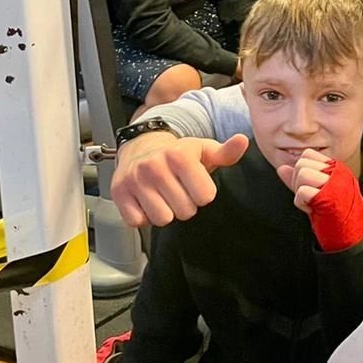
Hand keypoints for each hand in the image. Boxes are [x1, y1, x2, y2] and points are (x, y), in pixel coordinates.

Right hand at [110, 132, 250, 226]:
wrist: (140, 147)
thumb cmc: (178, 154)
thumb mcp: (204, 150)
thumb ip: (226, 152)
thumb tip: (243, 141)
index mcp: (180, 156)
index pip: (205, 197)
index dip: (203, 194)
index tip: (195, 184)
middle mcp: (155, 166)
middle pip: (185, 211)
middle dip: (185, 205)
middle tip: (177, 190)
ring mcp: (135, 180)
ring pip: (162, 219)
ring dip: (165, 212)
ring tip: (163, 196)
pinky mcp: (119, 192)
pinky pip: (138, 222)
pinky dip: (143, 216)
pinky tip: (146, 201)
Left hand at [280, 153, 362, 250]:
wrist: (350, 232)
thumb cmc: (333, 213)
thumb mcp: (314, 191)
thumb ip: (297, 178)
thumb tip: (281, 168)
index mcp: (335, 167)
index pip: (307, 154)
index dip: (302, 170)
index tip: (310, 186)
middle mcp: (336, 171)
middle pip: (302, 163)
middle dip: (298, 181)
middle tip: (310, 196)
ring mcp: (334, 182)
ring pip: (302, 174)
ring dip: (300, 191)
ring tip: (312, 201)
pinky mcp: (329, 196)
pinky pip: (302, 191)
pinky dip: (301, 203)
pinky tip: (311, 209)